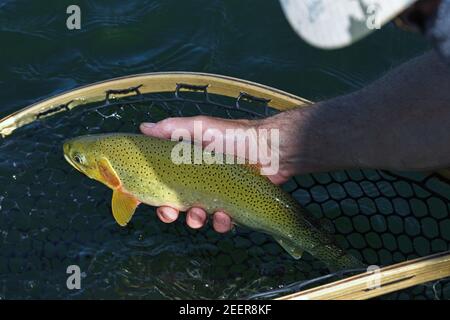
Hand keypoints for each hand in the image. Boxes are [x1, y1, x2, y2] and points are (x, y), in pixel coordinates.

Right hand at [140, 113, 300, 231]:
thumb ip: (173, 129)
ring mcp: (218, 195)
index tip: (150, 200)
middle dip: (172, 212)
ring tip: (201, 214)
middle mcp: (201, 182)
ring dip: (196, 219)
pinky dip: (220, 223)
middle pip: (178, 204)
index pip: (166, 184)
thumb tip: (143, 127)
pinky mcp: (235, 207)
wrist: (271, 148)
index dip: (157, 195)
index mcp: (189, 166)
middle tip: (172, 213)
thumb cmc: (236, 136)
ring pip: (199, 217)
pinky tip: (223, 216)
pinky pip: (223, 222)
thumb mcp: (202, 128)